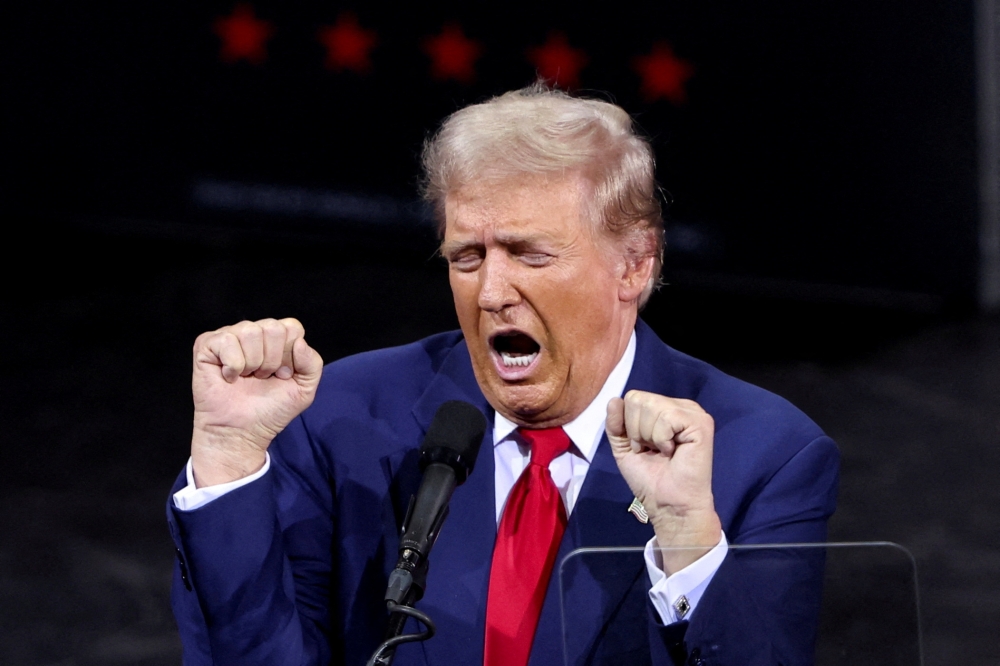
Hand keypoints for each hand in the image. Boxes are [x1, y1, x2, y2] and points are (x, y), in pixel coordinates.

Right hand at [190, 318, 322, 486]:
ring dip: (252, 363)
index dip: (290, 355)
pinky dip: (233, 365)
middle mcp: (254, 333)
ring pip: (250, 331)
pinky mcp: (207, 345)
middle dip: (272, 360)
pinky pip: (226, 340)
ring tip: (246, 378)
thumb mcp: (304, 389)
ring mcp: (229, 336)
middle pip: (273, 328)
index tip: (282, 375)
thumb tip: (299, 342)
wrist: (241, 432)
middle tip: (261, 378)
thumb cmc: (270, 410)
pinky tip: (229, 377)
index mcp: (276, 338)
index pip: (291, 327)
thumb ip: (312, 363)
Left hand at [606, 390, 721, 573]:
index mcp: (665, 408)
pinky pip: (666, 417)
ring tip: (662, 452)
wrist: (667, 504)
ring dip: (648, 436)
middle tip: (653, 451)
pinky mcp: (701, 423)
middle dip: (637, 431)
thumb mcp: (624, 447)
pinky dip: (661, 439)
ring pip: (650, 406)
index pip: (633, 398)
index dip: (629, 426)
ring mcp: (692, 413)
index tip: (642, 447)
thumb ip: (616, 424)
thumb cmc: (650, 479)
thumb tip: (614, 400)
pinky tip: (672, 451)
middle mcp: (680, 406)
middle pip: (638, 399)